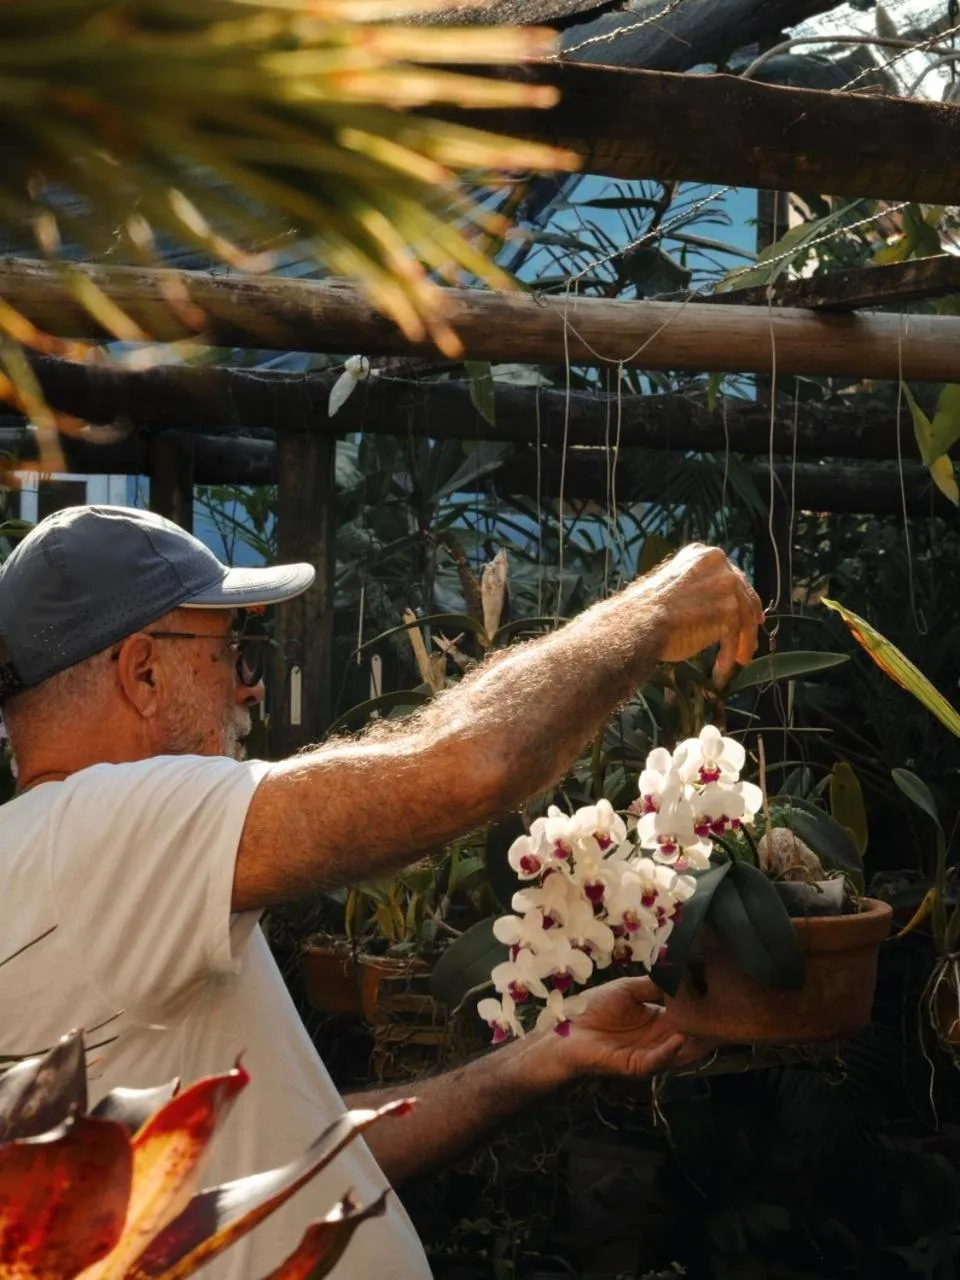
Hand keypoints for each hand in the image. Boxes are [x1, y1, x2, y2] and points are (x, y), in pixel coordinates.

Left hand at [550, 977, 714, 1080]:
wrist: (566, 1028)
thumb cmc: (594, 1008)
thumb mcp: (628, 990)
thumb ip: (653, 986)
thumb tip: (680, 975)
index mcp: (658, 1021)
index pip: (687, 1017)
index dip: (703, 1011)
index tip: (724, 999)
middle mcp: (658, 1040)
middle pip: (689, 1037)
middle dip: (707, 1030)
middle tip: (731, 1019)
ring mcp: (648, 1055)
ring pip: (678, 1052)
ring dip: (694, 1042)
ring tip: (712, 1029)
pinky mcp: (634, 1066)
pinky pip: (655, 1060)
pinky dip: (669, 1051)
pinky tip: (680, 1038)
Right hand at [639, 544, 763, 686]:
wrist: (639, 622)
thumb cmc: (645, 610)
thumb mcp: (674, 585)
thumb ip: (696, 589)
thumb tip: (711, 606)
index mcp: (703, 555)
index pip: (732, 577)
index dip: (741, 597)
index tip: (749, 613)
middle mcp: (719, 565)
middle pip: (743, 596)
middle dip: (749, 621)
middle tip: (749, 640)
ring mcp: (726, 587)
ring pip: (743, 619)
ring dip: (741, 644)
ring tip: (737, 662)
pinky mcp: (728, 611)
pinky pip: (733, 638)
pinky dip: (728, 656)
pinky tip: (721, 670)